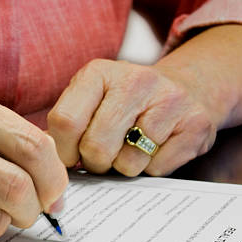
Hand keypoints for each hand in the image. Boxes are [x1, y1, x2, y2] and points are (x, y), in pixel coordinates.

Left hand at [47, 59, 216, 176]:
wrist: (186, 88)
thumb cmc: (124, 101)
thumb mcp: (90, 98)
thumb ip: (66, 123)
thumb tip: (45, 159)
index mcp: (97, 73)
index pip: (65, 122)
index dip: (63, 150)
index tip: (70, 156)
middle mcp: (134, 80)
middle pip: (96, 147)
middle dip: (94, 163)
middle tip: (102, 156)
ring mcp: (169, 100)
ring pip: (128, 163)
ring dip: (124, 166)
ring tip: (130, 147)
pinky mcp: (196, 124)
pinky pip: (157, 168)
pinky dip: (151, 168)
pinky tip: (155, 147)